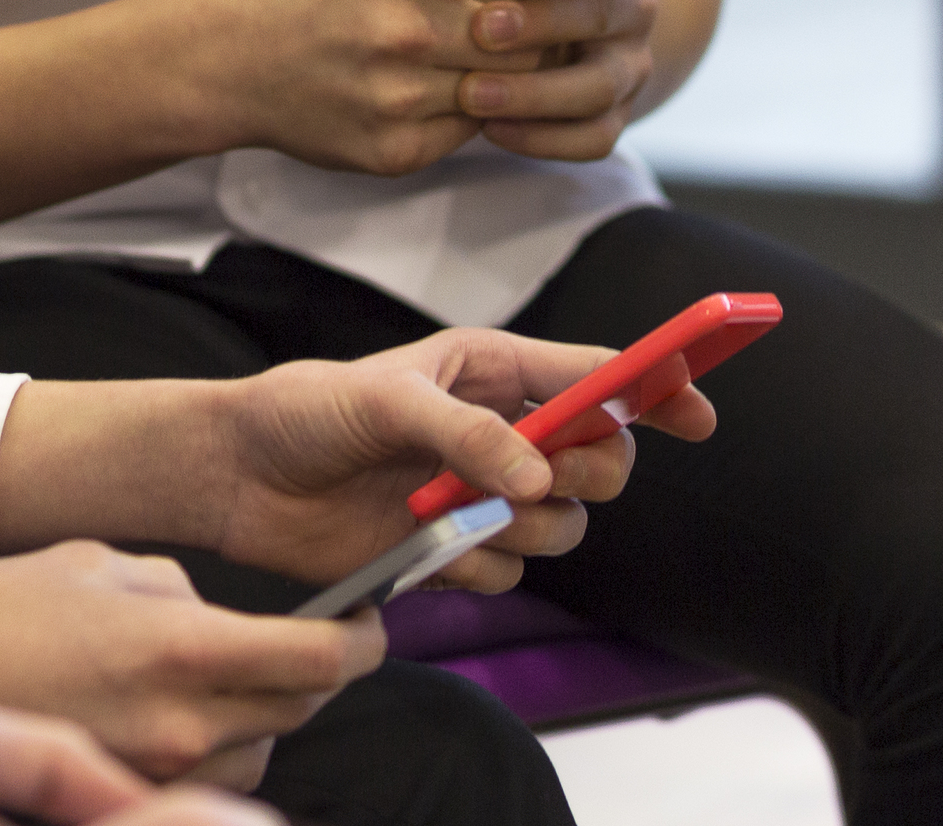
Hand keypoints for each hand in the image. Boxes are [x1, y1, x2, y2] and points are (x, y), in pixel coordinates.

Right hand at [0, 542, 374, 786]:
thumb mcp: (102, 563)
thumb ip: (179, 591)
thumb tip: (217, 616)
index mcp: (183, 649)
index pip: (319, 663)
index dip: (362, 643)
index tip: (367, 625)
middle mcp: (181, 724)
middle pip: (299, 712)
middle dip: (315, 676)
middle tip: (306, 643)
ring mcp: (152, 770)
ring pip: (259, 753)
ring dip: (263, 717)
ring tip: (225, 677)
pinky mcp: (123, 789)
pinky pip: (205, 780)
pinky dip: (215, 750)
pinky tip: (182, 713)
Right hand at [191, 0, 629, 176]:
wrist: (232, 58)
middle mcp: (400, 31)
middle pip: (520, 30)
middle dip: (552, 18)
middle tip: (563, 4)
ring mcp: (399, 98)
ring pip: (505, 86)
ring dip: (518, 66)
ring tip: (497, 43)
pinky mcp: (395, 151)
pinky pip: (471, 132)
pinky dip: (474, 107)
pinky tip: (441, 85)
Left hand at [197, 329, 716, 594]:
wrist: (243, 477)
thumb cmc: (305, 410)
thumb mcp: (384, 399)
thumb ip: (467, 434)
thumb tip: (536, 481)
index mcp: (495, 370)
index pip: (600, 377)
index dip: (659, 388)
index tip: (699, 411)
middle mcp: (502, 431)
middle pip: (600, 460)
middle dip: (586, 474)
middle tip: (535, 480)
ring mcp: (482, 494)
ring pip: (562, 525)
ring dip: (525, 529)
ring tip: (455, 514)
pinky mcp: (457, 549)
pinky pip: (510, 572)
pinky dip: (479, 567)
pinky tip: (426, 546)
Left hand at [465, 0, 749, 160]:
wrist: (477, 50)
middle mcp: (632, 7)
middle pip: (600, 12)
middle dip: (542, 20)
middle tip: (482, 25)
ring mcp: (627, 68)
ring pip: (595, 86)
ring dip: (531, 92)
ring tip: (471, 92)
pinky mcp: (610, 120)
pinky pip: (590, 138)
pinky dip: (539, 138)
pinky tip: (491, 128)